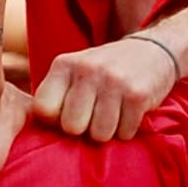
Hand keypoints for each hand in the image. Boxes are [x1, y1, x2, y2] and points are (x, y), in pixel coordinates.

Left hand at [33, 33, 186, 140]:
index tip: (68, 115)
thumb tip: (36, 134)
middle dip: (84, 129)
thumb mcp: (75, 72)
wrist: (152, 51)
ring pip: (99, 134)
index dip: (55, 121)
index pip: (43, 110)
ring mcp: (113, 81)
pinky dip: (127, 130)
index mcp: (64, 64)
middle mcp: (87, 70)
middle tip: (94, 116)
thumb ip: (56, 96)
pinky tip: (128, 112)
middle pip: (71, 127)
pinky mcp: (137, 94)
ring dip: (107, 132)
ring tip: (112, 113)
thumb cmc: (104, 72)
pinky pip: (124, 134)